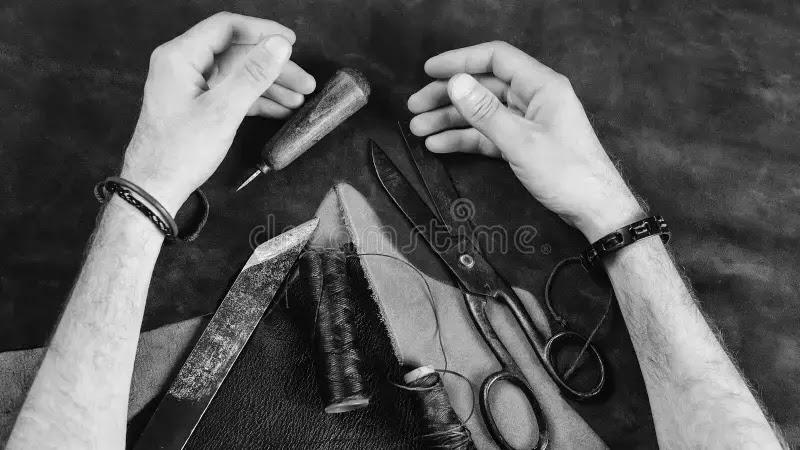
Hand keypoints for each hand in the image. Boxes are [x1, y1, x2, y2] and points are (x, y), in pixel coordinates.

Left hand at [121, 12, 315, 213]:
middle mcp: (182, 65)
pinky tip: (279, 109)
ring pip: (238, 74)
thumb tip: (278, 46)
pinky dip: (255, 100)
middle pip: (237, 53)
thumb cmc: (178, 152)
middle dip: (273, 66)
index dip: (263, 31)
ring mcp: (190, 85)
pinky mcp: (197, 104)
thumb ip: (253, 74)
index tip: (290, 42)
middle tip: (303, 80)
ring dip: (269, 85)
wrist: (154, 188)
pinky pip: (231, 92)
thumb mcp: (222, 110)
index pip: (227, 27)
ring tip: (298, 98)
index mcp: (180, 57)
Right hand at [407, 41, 642, 240]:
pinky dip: (464, 139)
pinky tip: (439, 145)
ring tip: (419, 129)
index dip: (460, 60)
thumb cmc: (568, 173)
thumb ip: (486, 112)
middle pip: (483, 86)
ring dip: (450, 120)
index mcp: (541, 86)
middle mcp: (534, 98)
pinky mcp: (523, 144)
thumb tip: (456, 83)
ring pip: (481, 112)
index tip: (430, 70)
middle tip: (415, 105)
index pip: (495, 58)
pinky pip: (487, 135)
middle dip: (448, 95)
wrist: (594, 209)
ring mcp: (528, 122)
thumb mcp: (521, 141)